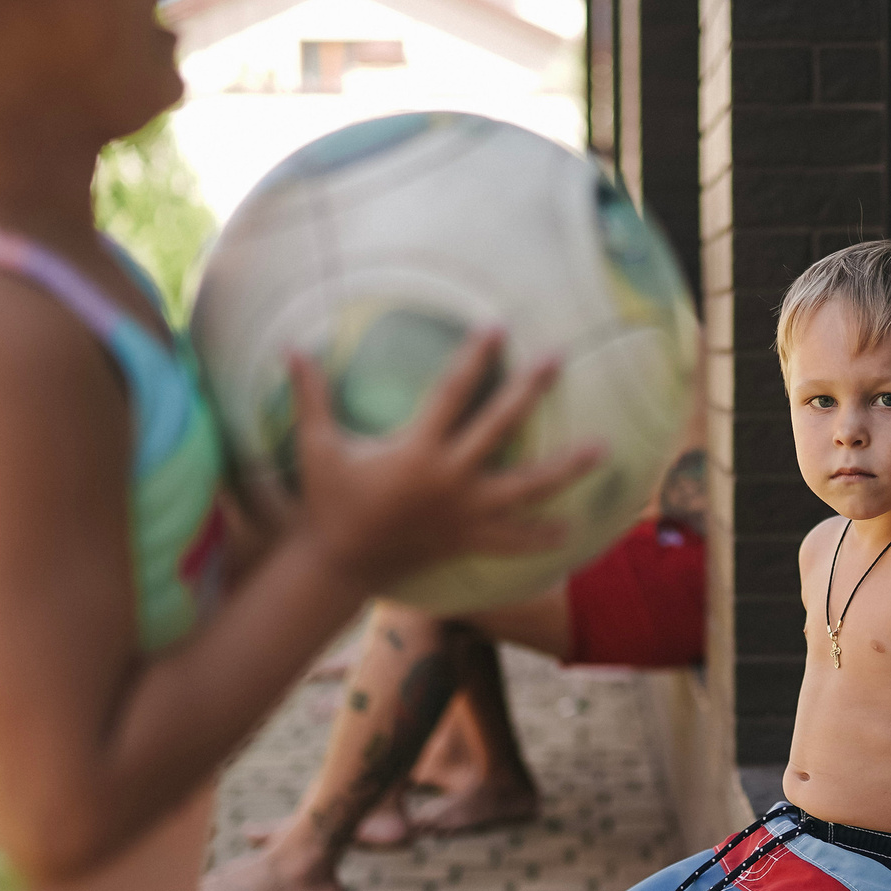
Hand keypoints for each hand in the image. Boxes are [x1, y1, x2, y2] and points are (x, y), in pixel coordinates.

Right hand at [286, 332, 602, 588]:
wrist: (339, 562)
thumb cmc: (330, 501)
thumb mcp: (317, 447)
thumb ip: (311, 395)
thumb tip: (289, 346)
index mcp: (417, 451)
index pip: (453, 393)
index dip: (475, 358)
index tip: (498, 328)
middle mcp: (449, 479)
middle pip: (499, 427)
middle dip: (529, 391)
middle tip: (556, 359)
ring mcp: (464, 513)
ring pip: (525, 488)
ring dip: (565, 469)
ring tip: (601, 449)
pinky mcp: (467, 539)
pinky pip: (511, 540)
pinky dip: (540, 537)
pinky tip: (571, 530)